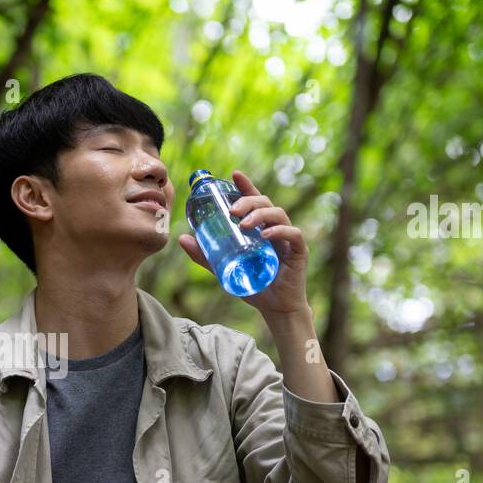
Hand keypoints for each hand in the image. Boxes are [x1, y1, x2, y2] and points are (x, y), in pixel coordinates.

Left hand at [176, 170, 310, 316]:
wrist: (275, 308)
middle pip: (265, 203)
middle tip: (231, 211)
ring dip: (260, 215)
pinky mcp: (299, 251)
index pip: (254, 200)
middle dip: (248, 201)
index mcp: (259, 228)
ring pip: (278, 214)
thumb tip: (183, 238)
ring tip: (243, 224)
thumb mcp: (223, 269)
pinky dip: (279, 231)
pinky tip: (265, 235)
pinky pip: (293, 234)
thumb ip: (205, 255)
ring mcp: (288, 238)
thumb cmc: (252, 285)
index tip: (234, 174)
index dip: (246, 185)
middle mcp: (275, 228)